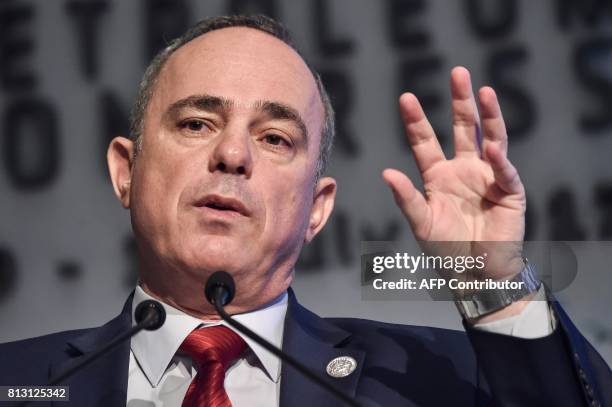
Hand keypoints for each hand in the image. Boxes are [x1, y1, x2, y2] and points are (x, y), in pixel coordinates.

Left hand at [383, 67, 525, 281]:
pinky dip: (499, 161)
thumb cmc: (446, 250)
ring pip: (489, 138)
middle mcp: (463, 170)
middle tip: (458, 72)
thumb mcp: (421, 224)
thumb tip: (386, 172)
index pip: (425, 142)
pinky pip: (504, 172)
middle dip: (460, 101)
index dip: (417, 120)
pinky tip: (492, 148)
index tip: (406, 97)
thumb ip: (407, 199)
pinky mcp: (509, 191)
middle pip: (462, 129)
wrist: (476, 274)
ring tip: (484, 90)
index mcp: (438, 176)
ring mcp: (487, 178)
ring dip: (488, 115)